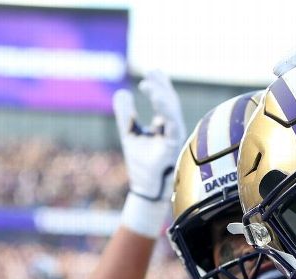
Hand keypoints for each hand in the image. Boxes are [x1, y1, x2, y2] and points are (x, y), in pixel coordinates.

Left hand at [114, 70, 184, 201]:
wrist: (146, 190)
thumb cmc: (142, 165)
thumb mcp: (129, 134)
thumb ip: (126, 115)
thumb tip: (121, 91)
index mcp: (164, 127)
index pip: (165, 102)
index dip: (160, 86)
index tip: (151, 73)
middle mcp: (172, 130)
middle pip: (170, 102)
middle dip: (162, 85)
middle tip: (151, 71)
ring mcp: (175, 138)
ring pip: (172, 111)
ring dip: (162, 94)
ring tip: (150, 82)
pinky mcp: (173, 145)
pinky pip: (173, 123)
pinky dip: (165, 108)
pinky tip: (157, 96)